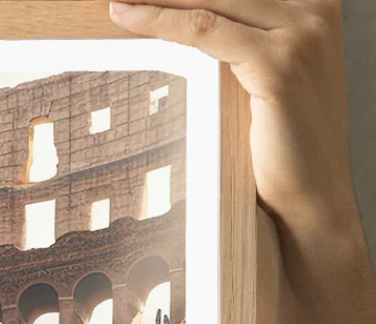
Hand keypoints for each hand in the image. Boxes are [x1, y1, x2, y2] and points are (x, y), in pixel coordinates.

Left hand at [106, 0, 358, 231]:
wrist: (313, 196)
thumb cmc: (285, 146)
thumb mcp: (266, 79)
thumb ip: (241, 44)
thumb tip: (188, 28)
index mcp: (315, 4)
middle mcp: (314, 8)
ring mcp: (301, 33)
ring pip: (211, 0)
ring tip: (117, 0)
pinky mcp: (279, 64)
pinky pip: (206, 31)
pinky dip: (162, 21)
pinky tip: (130, 16)